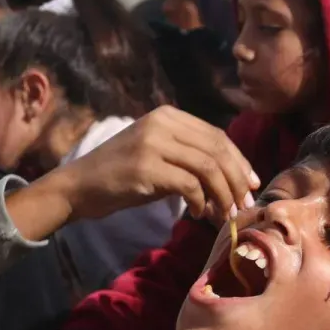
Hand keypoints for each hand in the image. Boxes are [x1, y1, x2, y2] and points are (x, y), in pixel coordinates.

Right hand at [19, 106, 258, 236]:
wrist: (77, 187)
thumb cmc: (120, 176)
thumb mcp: (156, 154)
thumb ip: (188, 155)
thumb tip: (233, 177)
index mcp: (168, 115)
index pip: (217, 136)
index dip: (239, 161)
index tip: (252, 184)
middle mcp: (162, 123)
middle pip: (217, 150)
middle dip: (237, 180)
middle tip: (245, 204)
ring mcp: (153, 143)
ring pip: (208, 167)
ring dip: (224, 194)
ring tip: (226, 214)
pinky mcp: (146, 167)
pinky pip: (190, 185)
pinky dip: (202, 202)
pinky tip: (200, 214)